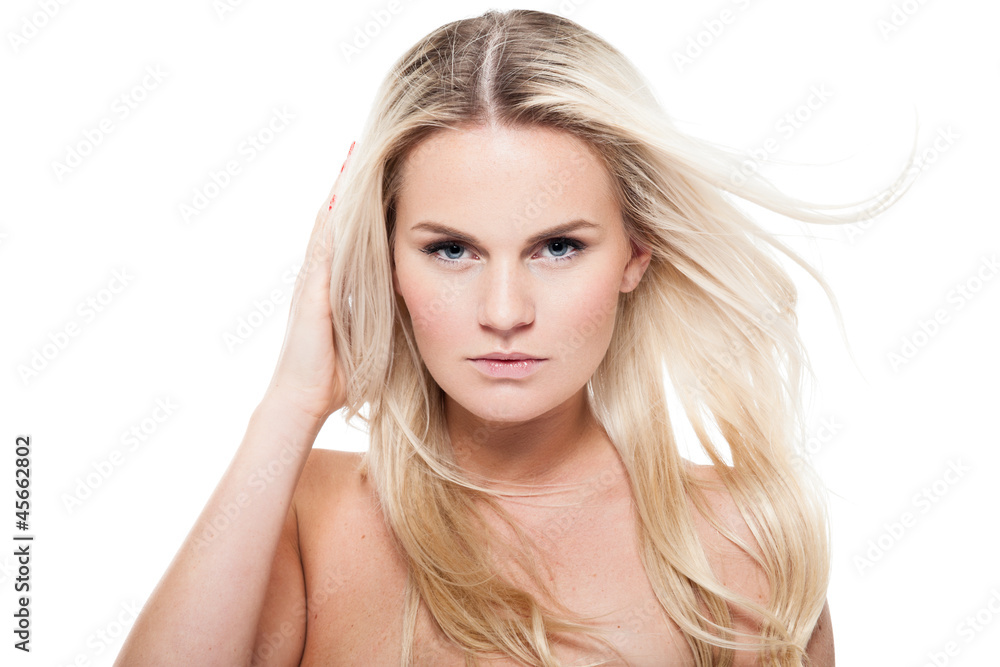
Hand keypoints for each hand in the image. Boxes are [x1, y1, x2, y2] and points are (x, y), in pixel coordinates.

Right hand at [263, 141, 355, 425]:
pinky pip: (322, 248)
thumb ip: (383, 321)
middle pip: (334, 220)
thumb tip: (413, 313)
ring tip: (350, 157)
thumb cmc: (335, 378)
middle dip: (346, 184)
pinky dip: (329, 222)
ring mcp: (312, 281)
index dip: (358, 205)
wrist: (303, 400)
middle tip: (359, 147)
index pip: (348, 236)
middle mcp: (319, 276)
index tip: (374, 173)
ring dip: (338, 192)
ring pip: (326, 225)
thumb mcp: (368, 340)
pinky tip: (339, 197)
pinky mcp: (311, 292)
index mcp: (333, 286)